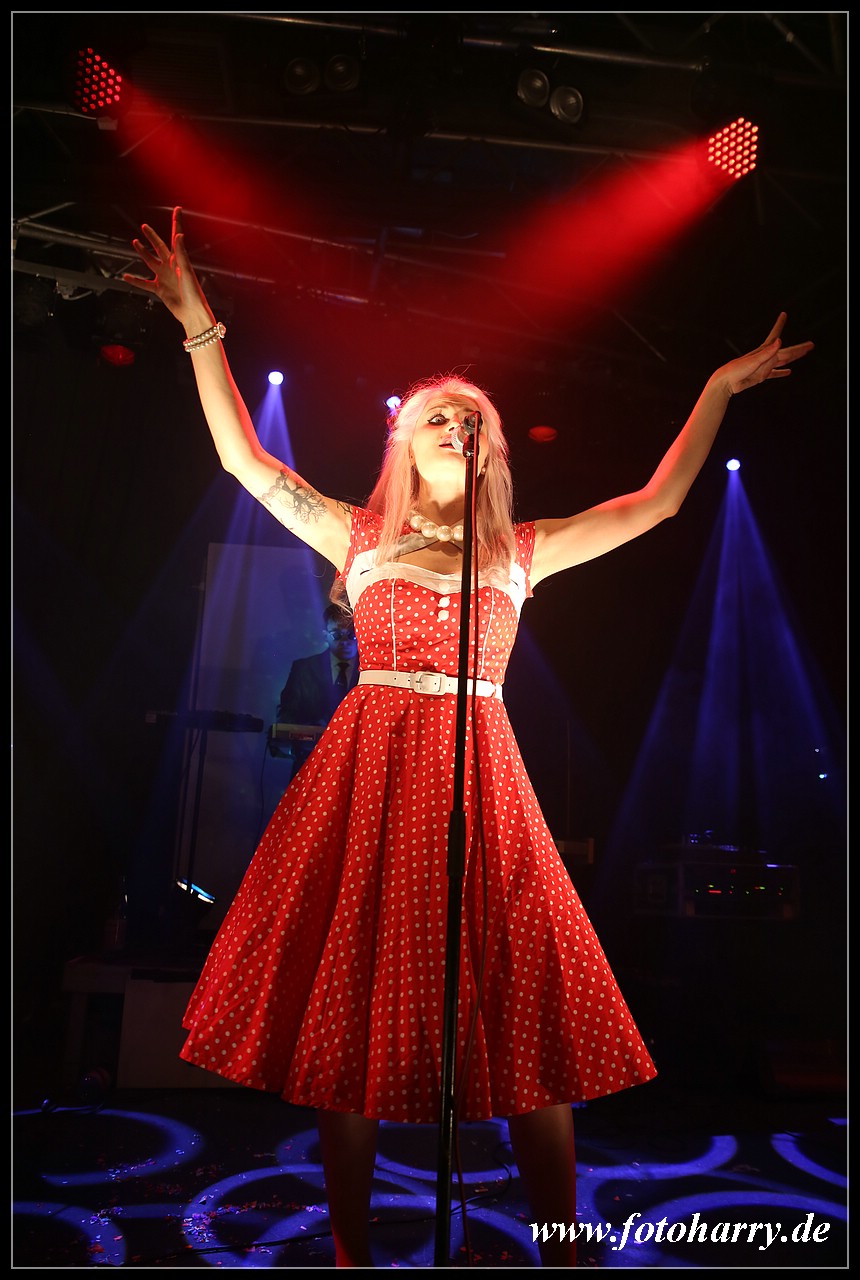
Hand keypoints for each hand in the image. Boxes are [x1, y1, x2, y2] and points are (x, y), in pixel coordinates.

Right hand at [122, 206, 212, 330]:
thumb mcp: (187, 271)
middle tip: (144, 226)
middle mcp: (171, 266)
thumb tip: (178, 235)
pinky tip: (126, 277)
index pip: (177, 236)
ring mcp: (164, 277)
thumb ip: (181, 253)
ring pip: (150, 262)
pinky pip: (144, 283)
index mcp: (179, 259)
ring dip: (142, 252)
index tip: (177, 209)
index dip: (176, 222)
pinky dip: (135, 281)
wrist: (191, 313)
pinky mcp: (159, 289)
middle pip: (159, 247)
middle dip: (152, 236)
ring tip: (135, 242)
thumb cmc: (193, 293)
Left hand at [715, 312, 813, 396]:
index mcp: (764, 351)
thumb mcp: (753, 361)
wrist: (726, 383)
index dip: (780, 324)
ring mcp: (764, 367)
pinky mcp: (761, 376)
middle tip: (811, 345)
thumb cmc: (737, 369)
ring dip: (794, 358)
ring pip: (783, 361)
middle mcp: (766, 357)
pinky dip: (781, 373)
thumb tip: (780, 341)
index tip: (783, 313)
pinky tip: (789, 372)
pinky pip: (774, 374)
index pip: (775, 335)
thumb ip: (767, 353)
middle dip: (799, 349)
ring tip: (803, 354)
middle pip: (787, 352)